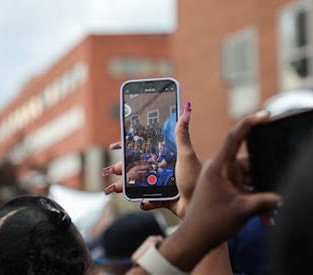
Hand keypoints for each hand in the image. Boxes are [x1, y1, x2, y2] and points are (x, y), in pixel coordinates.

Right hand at [103, 102, 199, 218]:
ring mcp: (164, 184)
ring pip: (140, 184)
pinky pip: (150, 200)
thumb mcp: (186, 154)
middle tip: (110, 170)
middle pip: (138, 167)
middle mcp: (164, 169)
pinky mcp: (165, 199)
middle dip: (122, 169)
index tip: (114, 146)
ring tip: (114, 189)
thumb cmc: (196, 178)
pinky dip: (145, 202)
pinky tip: (143, 202)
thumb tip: (187, 107)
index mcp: (167, 156)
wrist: (201, 205)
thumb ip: (182, 133)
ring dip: (126, 186)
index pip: (145, 148)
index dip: (129, 147)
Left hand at [158, 111, 281, 270]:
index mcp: (219, 166)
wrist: (195, 239)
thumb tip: (286, 197)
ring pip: (251, 178)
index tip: (266, 115)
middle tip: (274, 188)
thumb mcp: (242, 211)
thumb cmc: (211, 222)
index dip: (250, 123)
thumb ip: (266, 202)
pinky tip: (268, 219)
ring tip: (268, 214)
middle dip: (264, 173)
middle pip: (250, 162)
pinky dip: (256, 200)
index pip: (235, 137)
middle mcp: (221, 169)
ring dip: (261, 193)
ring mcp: (225, 180)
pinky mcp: (228, 190)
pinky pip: (247, 189)